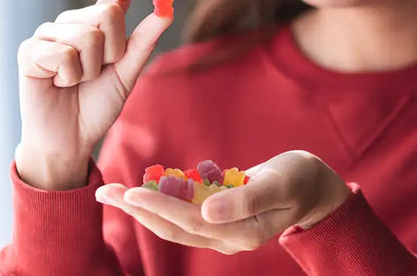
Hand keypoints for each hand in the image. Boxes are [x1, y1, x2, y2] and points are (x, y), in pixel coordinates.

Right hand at [15, 0, 172, 189]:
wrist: (70, 138)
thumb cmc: (97, 105)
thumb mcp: (127, 73)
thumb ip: (143, 42)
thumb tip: (167, 11)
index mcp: (96, 26)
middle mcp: (72, 23)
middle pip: (108, 13)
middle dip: (114, 51)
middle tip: (98, 73)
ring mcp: (48, 34)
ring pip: (87, 35)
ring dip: (90, 69)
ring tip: (76, 82)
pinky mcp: (29, 51)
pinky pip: (63, 53)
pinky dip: (69, 77)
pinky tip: (58, 85)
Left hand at [95, 150, 350, 253]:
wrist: (312, 186)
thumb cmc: (300, 179)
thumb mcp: (280, 184)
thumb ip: (246, 199)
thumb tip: (207, 211)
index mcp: (241, 233)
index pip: (190, 222)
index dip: (160, 207)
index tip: (131, 192)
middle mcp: (226, 237)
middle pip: (173, 227)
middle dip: (138, 210)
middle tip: (105, 192)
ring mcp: (220, 230)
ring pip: (173, 223)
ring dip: (142, 208)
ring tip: (112, 192)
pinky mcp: (217, 218)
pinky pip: (183, 213)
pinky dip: (160, 201)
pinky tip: (141, 189)